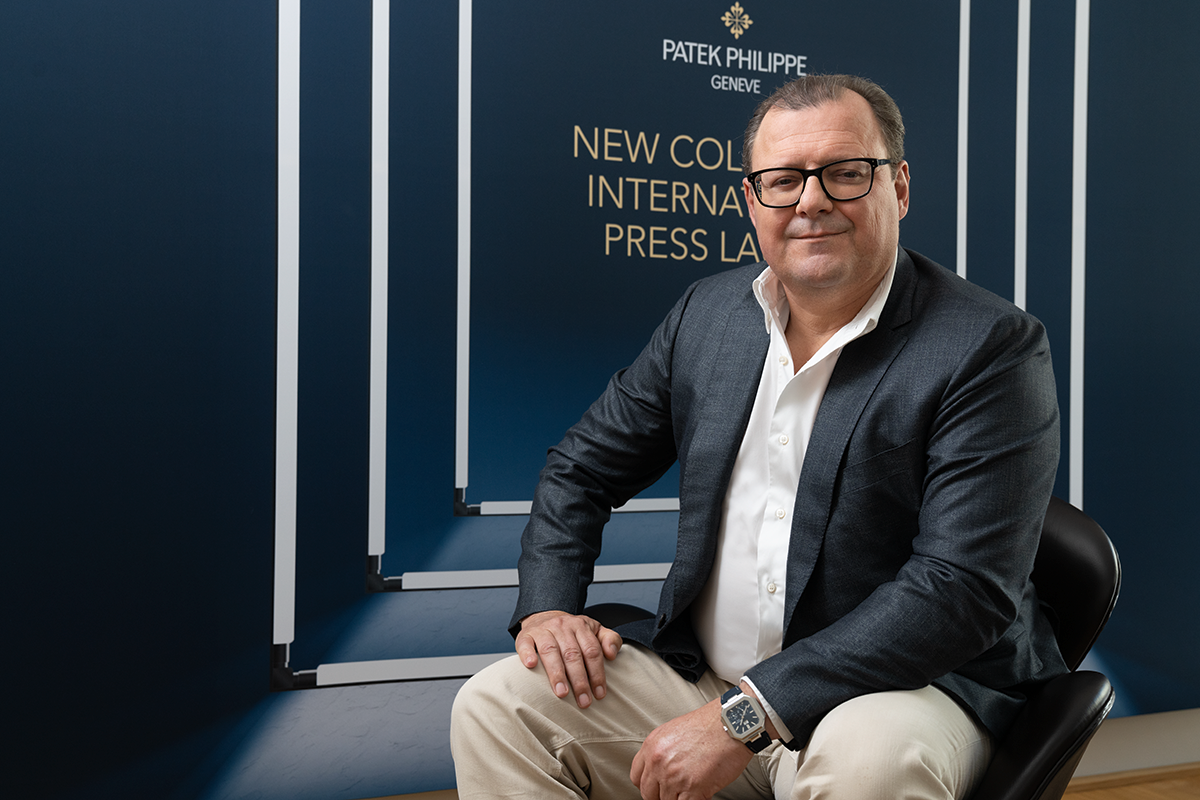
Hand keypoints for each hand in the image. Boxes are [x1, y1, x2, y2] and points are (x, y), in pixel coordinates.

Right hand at [515, 610, 622, 707]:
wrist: (544, 615)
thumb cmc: (572, 631)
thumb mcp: (594, 629)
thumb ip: (610, 639)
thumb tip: (612, 654)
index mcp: (581, 626)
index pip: (592, 651)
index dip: (597, 673)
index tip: (599, 694)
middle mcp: (562, 626)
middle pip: (572, 654)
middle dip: (579, 680)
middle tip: (583, 701)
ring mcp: (543, 630)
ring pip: (550, 650)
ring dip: (557, 673)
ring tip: (562, 693)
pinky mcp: (525, 635)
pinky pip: (526, 643)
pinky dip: (528, 654)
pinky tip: (531, 666)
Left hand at [630, 699, 752, 799]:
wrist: (732, 723)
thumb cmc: (710, 724)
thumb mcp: (674, 731)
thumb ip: (663, 751)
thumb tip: (661, 769)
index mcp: (652, 746)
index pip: (636, 777)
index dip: (648, 785)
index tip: (656, 788)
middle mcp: (658, 761)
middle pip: (649, 794)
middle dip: (662, 796)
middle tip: (676, 791)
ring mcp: (674, 776)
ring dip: (680, 798)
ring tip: (692, 789)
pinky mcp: (693, 788)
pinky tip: (701, 794)